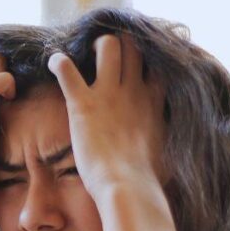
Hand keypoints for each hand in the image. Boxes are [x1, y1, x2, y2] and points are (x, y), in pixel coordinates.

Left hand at [47, 34, 165, 201]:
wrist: (128, 187)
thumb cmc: (148, 179)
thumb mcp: (168, 152)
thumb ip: (168, 137)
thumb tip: (175, 146)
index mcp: (154, 102)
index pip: (157, 63)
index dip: (147, 57)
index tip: (137, 62)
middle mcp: (134, 90)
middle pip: (133, 45)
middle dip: (120, 43)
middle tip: (107, 54)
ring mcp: (108, 94)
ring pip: (107, 45)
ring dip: (95, 45)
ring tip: (85, 54)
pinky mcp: (83, 104)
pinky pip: (66, 69)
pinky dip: (58, 62)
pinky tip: (54, 63)